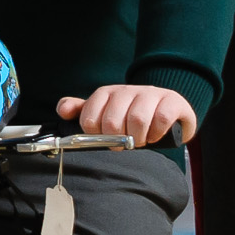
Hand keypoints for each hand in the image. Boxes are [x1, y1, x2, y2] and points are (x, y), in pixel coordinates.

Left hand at [57, 84, 197, 145]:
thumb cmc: (132, 114)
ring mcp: (150, 93)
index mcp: (107, 93)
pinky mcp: (171, 101)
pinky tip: (154, 135)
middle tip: (124, 144)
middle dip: (117, 140)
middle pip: (112, 122)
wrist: (168, 108)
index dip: (96, 136)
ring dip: (138, 138)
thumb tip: (62, 110)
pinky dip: (156, 133)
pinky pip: (161, 119)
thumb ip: (81, 112)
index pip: (90, 119)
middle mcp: (127, 90)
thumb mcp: (105, 112)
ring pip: (137, 121)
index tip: (105, 139)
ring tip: (140, 140)